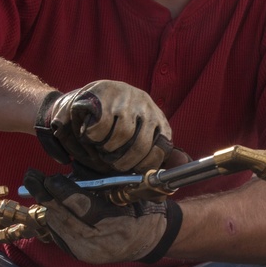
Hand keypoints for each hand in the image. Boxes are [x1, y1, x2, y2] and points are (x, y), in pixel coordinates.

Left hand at [24, 171, 182, 263]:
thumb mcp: (127, 193)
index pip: (82, 207)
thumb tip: (68, 176)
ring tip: (37, 186)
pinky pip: (58, 234)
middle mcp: (100, 244)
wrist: (148, 240)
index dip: (62, 191)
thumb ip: (99, 187)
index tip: (49, 177)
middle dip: (45, 195)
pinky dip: (52, 217)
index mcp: (119, 225)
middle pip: (63, 218)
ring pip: (56, 226)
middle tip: (31, 177)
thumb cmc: (140, 210)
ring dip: (46, 205)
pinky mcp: (79, 256)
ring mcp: (88, 253)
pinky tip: (48, 204)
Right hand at [35, 81, 171, 173]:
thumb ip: (155, 155)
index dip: (145, 165)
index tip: (132, 170)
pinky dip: (93, 136)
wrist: (96, 94)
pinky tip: (91, 134)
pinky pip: (101, 126)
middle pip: (140, 145)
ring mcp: (126, 97)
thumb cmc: (121, 122)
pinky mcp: (105, 92)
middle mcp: (146, 105)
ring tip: (102, 147)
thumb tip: (174, 174)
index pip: (161, 149)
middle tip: (113, 164)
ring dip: (107, 148)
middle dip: (123, 162)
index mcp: (158, 119)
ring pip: (120, 135)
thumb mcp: (141, 136)